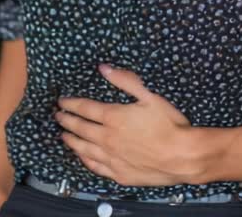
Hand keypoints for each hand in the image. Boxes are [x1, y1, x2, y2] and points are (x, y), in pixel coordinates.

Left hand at [56, 64, 202, 185]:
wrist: (183, 157)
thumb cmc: (169, 125)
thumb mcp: (150, 96)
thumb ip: (125, 81)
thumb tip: (104, 68)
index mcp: (114, 117)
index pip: (85, 109)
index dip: (71, 104)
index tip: (62, 102)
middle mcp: (107, 139)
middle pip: (80, 129)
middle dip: (67, 121)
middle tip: (58, 117)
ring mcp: (112, 158)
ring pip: (84, 149)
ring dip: (71, 141)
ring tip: (63, 136)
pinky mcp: (119, 174)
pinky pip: (96, 167)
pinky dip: (85, 160)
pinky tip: (82, 157)